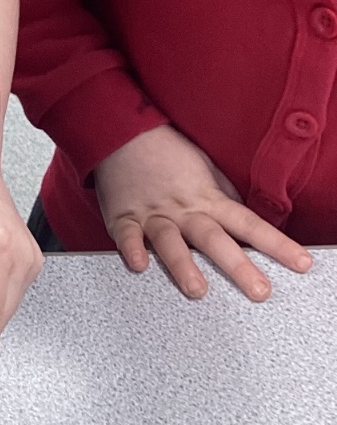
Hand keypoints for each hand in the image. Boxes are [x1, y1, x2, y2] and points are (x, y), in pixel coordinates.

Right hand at [94, 124, 312, 300]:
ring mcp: (153, 214)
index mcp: (208, 198)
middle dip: (239, 267)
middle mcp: (184, 209)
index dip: (277, 245)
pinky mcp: (123, 216)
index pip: (249, 225)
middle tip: (259, 291)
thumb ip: (223, 197)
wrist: (123, 133)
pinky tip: (139, 265)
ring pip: (170, 242)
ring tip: (198, 290)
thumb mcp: (205, 168)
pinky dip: (131, 249)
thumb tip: (243, 222)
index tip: (301, 264)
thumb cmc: (166, 150)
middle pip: (215, 240)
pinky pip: (127, 235)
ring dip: (184, 266)